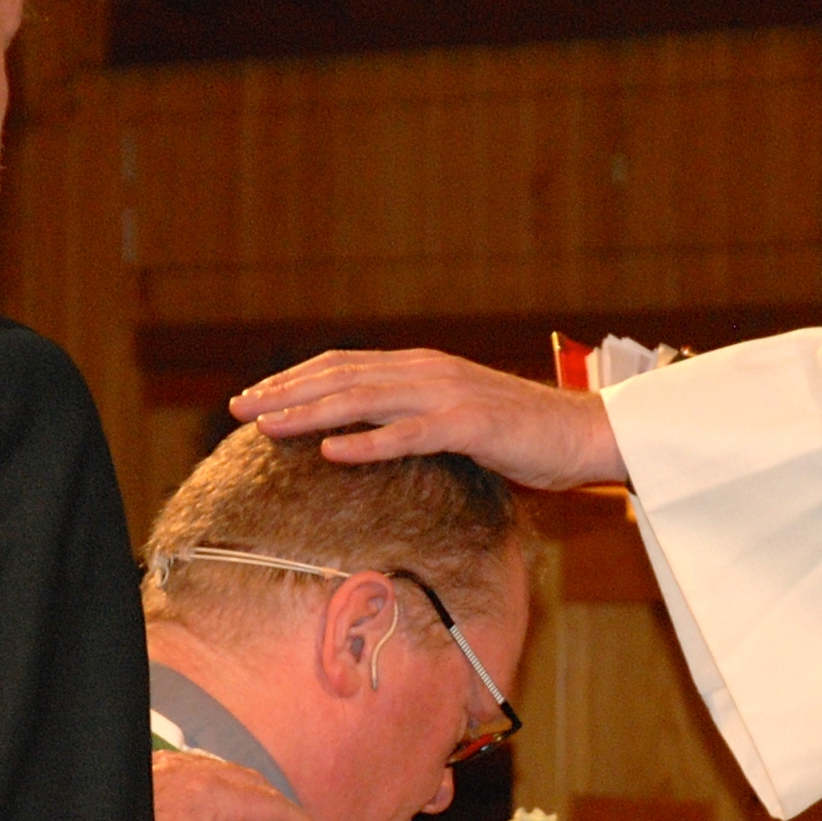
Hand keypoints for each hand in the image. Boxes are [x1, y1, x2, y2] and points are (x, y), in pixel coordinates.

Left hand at [155, 748, 313, 820]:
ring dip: (252, 798)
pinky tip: (219, 807)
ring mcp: (171, 767)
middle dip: (279, 811)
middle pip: (254, 785)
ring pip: (228, 776)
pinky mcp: (153, 772)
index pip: (272, 805)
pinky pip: (202, 772)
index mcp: (210, 793)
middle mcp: (194, 770)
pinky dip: (223, 789)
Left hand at [231, 350, 626, 489]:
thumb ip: (412, 418)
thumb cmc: (520, 435)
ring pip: (364, 400)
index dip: (294, 381)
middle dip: (285, 393)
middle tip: (238, 410)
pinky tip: (333, 452)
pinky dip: (368, 443)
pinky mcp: (470, 426)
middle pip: (341, 378)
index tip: (252, 400)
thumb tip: (364, 435)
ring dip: (311, 413)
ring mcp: (447, 396)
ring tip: (268, 426)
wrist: (583, 434)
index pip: (343, 368)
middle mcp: (427, 372)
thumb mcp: (455, 419)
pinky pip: (409, 435)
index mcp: (421, 368)